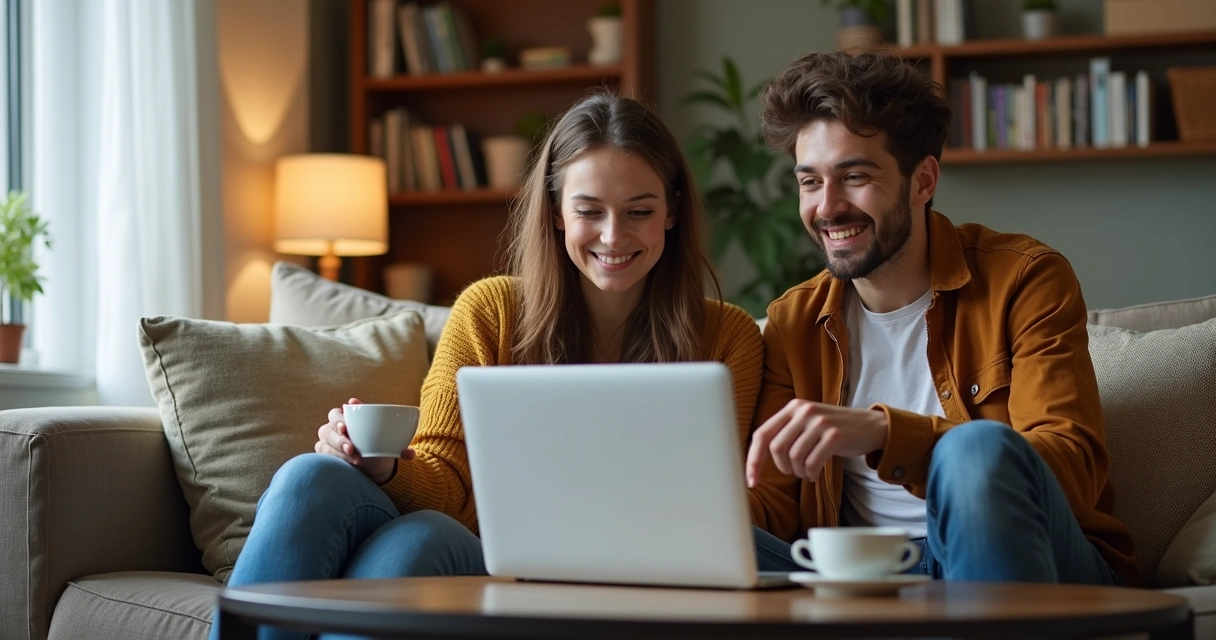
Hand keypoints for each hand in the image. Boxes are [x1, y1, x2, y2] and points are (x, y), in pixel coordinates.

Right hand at [316, 397, 415, 483]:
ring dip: (338, 452)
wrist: (373, 466)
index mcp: (347, 419)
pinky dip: (335, 460)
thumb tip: (410, 454)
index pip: (336, 414)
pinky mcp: (326, 455)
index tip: (346, 426)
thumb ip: (400, 448)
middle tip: (351, 448)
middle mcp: (334, 429)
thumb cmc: (379, 448)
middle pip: (327, 429)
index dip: (338, 418)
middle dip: (338, 438)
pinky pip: (323, 456)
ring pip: (324, 444)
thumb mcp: (390, 445)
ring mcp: (327, 442)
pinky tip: (347, 465)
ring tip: (355, 460)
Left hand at [745, 400, 887, 486]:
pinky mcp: (835, 435)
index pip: (762, 434)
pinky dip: (811, 473)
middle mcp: (803, 410)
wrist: (871, 426)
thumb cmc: (833, 430)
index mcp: (792, 408)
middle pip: (776, 448)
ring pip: (794, 457)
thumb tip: (756, 459)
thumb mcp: (806, 424)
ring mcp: (819, 422)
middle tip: (795, 472)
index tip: (751, 481)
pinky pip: (812, 463)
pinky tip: (816, 474)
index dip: (753, 460)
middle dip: (783, 468)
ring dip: (799, 472)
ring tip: (809, 472)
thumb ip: (785, 434)